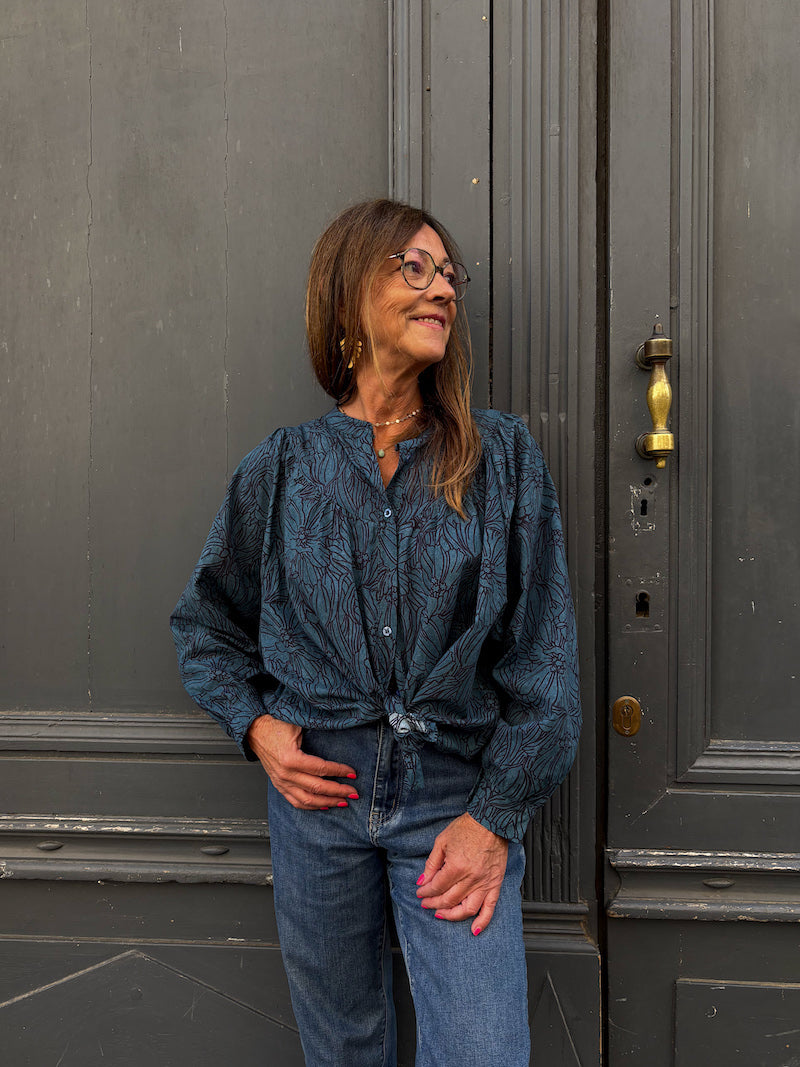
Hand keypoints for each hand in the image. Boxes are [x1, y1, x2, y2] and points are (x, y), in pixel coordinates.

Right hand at [246, 715, 357, 810]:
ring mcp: (281, 782)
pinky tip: (323, 806)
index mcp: (291, 758)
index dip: (339, 771)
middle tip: (354, 792)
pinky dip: (311, 806)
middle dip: (338, 791)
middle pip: (317, 788)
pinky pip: (296, 802)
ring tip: (342, 802)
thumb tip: (337, 735)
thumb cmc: (275, 725)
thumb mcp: (297, 725)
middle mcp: (286, 774)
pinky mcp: (279, 785)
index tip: (352, 773)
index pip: (321, 769)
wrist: (254, 730)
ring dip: (327, 802)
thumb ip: (316, 732)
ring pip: (308, 800)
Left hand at [415, 813, 508, 934]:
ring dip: (452, 915)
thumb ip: (432, 863)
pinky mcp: (495, 884)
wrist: (490, 821)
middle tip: (426, 904)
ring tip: (442, 915)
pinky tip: (474, 930)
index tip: (421, 892)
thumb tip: (423, 881)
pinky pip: (490, 908)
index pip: (437, 887)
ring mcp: (484, 883)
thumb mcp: (442, 841)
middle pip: (449, 900)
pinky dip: (483, 921)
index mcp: (456, 867)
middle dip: (434, 904)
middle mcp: (471, 879)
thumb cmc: (467, 828)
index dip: (426, 892)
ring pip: (467, 909)